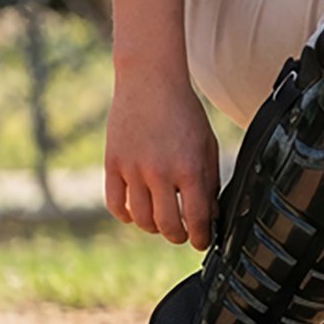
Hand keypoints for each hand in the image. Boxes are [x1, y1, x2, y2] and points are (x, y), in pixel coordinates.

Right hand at [105, 73, 219, 249]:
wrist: (151, 82)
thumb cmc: (184, 112)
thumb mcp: (207, 144)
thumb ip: (209, 179)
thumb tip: (210, 214)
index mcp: (190, 167)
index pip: (196, 218)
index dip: (201, 237)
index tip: (202, 241)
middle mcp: (161, 172)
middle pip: (167, 226)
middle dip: (178, 236)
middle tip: (182, 234)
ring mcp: (134, 170)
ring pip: (141, 220)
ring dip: (153, 227)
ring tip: (161, 221)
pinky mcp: (113, 165)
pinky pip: (116, 205)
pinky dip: (126, 215)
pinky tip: (136, 212)